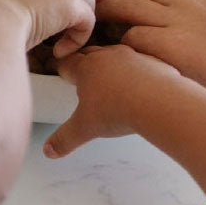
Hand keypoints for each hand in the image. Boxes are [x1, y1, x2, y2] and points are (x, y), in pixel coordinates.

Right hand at [43, 45, 179, 156]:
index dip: (62, 68)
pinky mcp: (153, 61)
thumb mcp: (84, 129)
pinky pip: (141, 62)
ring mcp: (132, 56)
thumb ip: (64, 139)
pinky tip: (139, 84)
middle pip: (91, 54)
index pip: (68, 63)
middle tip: (81, 75)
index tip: (60, 71)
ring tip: (110, 80)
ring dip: (111, 65)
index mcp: (86, 68)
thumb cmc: (116, 110)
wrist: (156, 101)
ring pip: (116, 55)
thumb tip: (48, 151)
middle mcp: (108, 56)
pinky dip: (137, 71)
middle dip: (84, 63)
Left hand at [94, 0, 205, 110]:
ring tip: (96, 23)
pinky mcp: (170, 46)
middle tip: (99, 1)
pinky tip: (114, 50)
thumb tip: (188, 15)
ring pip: (127, 5)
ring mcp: (176, 21)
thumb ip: (204, 7)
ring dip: (108, 12)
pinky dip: (120, 40)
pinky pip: (132, 35)